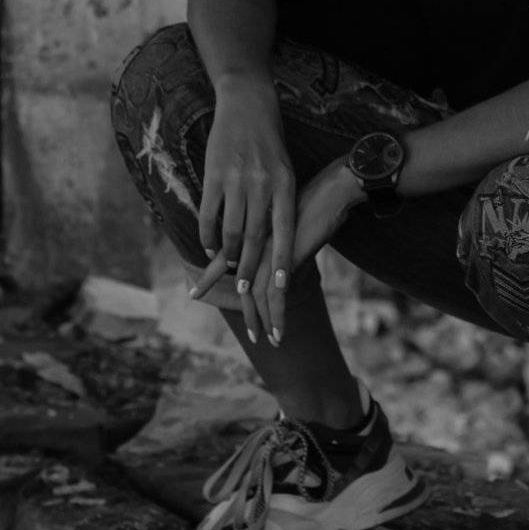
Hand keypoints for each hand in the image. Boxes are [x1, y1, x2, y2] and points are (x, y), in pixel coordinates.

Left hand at [191, 158, 364, 347]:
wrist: (332, 190)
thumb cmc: (314, 201)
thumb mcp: (288, 220)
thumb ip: (276, 238)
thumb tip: (273, 256)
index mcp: (254, 232)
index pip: (226, 257)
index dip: (211, 276)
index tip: (194, 293)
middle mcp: (257, 243)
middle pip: (239, 282)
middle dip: (243, 311)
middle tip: (250, 335)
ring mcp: (270, 252)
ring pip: (256, 294)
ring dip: (260, 319)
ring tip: (264, 339)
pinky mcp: (287, 259)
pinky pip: (277, 295)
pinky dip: (277, 315)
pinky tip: (278, 330)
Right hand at [196, 74, 295, 336]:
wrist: (249, 105)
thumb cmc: (272, 143)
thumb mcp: (286, 171)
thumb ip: (282, 202)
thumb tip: (283, 236)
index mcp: (285, 186)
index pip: (284, 231)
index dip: (282, 260)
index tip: (281, 287)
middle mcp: (262, 186)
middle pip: (255, 237)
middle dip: (249, 269)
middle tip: (244, 294)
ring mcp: (237, 181)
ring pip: (231, 229)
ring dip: (227, 256)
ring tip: (227, 273)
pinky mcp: (215, 176)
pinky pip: (209, 214)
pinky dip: (208, 235)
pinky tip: (208, 249)